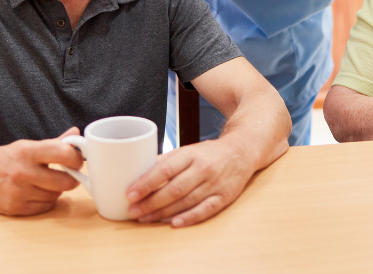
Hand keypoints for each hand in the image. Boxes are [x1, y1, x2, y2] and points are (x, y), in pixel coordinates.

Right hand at [0, 127, 83, 215]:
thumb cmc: (6, 159)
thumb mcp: (27, 146)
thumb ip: (54, 143)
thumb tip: (75, 133)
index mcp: (28, 152)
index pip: (63, 153)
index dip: (76, 158)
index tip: (77, 160)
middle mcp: (23, 172)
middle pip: (65, 182)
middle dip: (71, 179)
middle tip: (68, 175)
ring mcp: (19, 192)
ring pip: (56, 195)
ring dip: (56, 190)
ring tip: (46, 182)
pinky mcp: (16, 208)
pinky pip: (45, 207)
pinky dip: (46, 201)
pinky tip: (37, 193)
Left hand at [125, 139, 254, 227]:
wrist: (242, 152)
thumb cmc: (209, 153)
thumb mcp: (188, 150)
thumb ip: (165, 161)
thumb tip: (138, 172)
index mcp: (191, 154)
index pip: (165, 170)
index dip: (146, 183)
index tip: (130, 194)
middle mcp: (204, 169)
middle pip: (174, 189)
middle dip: (151, 202)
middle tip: (133, 211)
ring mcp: (215, 184)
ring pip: (186, 202)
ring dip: (163, 213)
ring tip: (145, 218)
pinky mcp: (224, 197)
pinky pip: (205, 210)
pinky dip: (189, 218)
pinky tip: (174, 224)